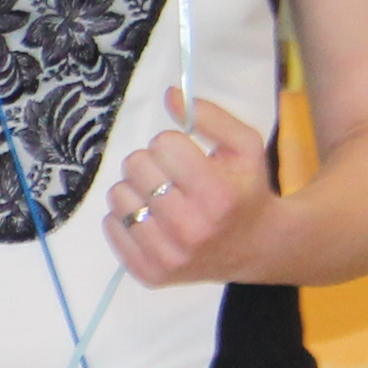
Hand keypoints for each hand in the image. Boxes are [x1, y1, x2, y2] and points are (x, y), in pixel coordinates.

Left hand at [101, 90, 276, 287]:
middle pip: (135, 165)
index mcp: (218, 194)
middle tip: (175, 179)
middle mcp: (192, 228)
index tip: (189, 158)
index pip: (163, 144)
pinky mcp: (150, 273)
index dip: (175, 145)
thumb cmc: (247, 190)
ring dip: (137, 190)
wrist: (257, 247)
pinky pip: (110, 225)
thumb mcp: (245, 147)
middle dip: (153, 165)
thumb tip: (170, 95)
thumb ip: (211, 117)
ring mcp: (168, 255)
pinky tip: (155, 221)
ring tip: (164, 199)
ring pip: (118, 194)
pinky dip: (127, 217)